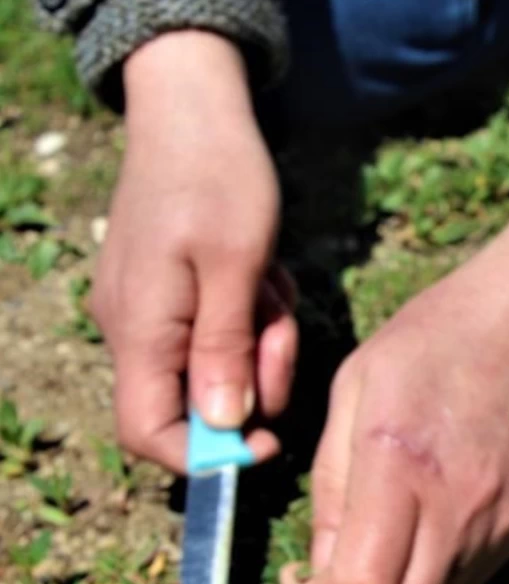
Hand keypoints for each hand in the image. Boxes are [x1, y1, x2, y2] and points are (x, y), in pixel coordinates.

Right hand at [91, 31, 296, 469]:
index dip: (204, 456)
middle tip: (282, 327)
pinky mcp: (173, 292)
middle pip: (196, 401)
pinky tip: (263, 272)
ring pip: (218, 365)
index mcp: (141, 328)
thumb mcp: (236, 266)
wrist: (194, 110)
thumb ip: (226, 349)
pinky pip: (219, 329)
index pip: (147, 432)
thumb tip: (222, 426)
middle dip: (254, 378)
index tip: (266, 444)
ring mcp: (152, 310)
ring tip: (272, 285)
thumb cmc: (219, 178)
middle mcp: (134, 328)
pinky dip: (252, 314)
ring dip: (261, 340)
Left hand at [280, 213, 508, 583]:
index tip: (298, 578)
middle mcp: (458, 508)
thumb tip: (323, 560)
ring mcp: (501, 521)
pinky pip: (469, 578)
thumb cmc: (435, 336)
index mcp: (401, 467)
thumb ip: (332, 481)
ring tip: (374, 548)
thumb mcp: (355, 388)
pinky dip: (432, 574)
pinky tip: (419, 526)